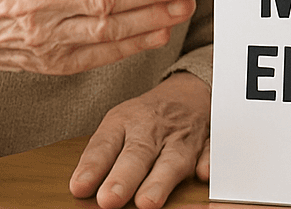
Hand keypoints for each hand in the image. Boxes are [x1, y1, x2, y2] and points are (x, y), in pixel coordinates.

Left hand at [70, 71, 210, 208]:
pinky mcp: (206, 145)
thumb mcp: (116, 127)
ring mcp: (181, 137)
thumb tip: (81, 188)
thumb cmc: (145, 117)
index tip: (80, 188)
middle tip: (109, 199)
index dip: (93, 166)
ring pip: (173, 158)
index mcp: (125, 122)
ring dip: (160, 180)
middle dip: (124, 177)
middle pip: (138, 153)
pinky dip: (208, 163)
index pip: (106, 144)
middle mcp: (152, 129)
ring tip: (147, 202)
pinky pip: (211, 152)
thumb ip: (100, 157)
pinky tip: (202, 174)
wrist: (187, 93)